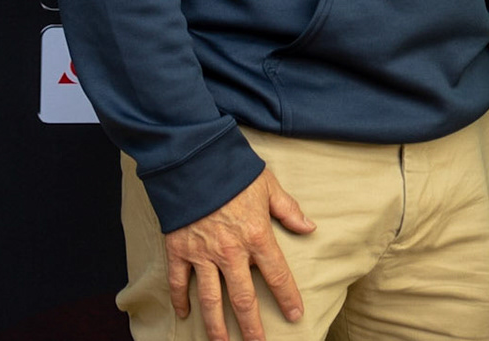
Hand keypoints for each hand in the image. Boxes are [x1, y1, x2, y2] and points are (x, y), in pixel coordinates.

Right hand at [165, 167, 315, 340]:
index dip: (287, 297)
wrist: (194, 163)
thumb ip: (289, 211)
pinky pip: (179, 282)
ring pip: (211, 299)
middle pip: (243, 297)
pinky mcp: (178, 251)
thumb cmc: (234, 173)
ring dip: (216, 326)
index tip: (295, 315)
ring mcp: (202, 254)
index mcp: (257, 236)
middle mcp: (230, 252)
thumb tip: (310, 227)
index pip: (277, 274)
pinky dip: (180, 300)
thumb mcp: (269, 187)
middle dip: (251, 326)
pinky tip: (184, 316)